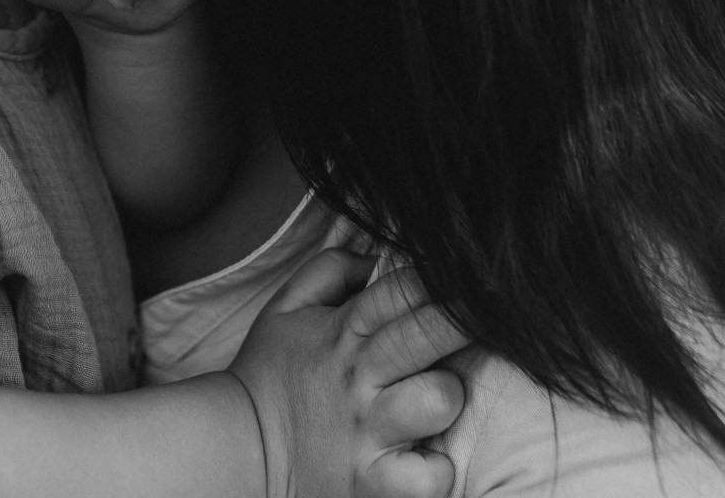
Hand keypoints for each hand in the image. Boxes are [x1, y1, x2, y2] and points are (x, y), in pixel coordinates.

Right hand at [230, 249, 465, 497]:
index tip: (468, 269)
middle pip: (425, 335)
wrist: (238, 450)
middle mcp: (359, 379)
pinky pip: (432, 476)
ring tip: (439, 394)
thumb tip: (377, 256)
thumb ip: (330, 269)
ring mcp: (369, 433)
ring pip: (438, 401)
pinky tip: (426, 455)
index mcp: (341, 332)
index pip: (397, 291)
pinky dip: (437, 468)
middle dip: (464, 316)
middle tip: (493, 308)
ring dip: (448, 395)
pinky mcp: (376, 483)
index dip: (438, 276)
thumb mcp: (285, 307)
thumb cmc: (271, 373)